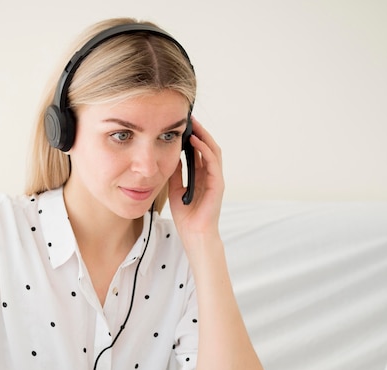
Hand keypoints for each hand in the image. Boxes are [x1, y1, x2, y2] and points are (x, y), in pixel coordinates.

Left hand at [168, 118, 224, 241]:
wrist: (194, 234)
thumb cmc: (187, 217)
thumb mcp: (175, 189)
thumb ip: (175, 173)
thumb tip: (169, 155)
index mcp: (201, 176)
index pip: (199, 151)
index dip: (192, 137)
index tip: (182, 124)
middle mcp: (210, 175)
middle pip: (208, 147)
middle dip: (199, 131)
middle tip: (188, 117)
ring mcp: (215, 178)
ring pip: (213, 150)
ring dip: (203, 135)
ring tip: (193, 123)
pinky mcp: (217, 184)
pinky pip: (212, 162)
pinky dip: (205, 149)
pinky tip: (195, 140)